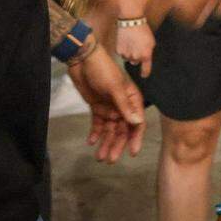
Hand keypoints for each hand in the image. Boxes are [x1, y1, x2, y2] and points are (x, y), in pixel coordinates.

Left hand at [68, 41, 145, 162]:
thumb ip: (125, 106)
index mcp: (132, 99)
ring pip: (110, 130)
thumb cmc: (103, 71)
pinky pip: (98, 124)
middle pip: (122, 130)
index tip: (133, 152)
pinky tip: (91, 142)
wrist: (83, 61)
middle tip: (110, 159)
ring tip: (99, 156)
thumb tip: (137, 123)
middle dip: (117, 144)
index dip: (136, 138)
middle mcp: (123, 106)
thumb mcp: (114, 88)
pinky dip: (95, 134)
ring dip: (106, 143)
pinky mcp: (97, 108)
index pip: (137, 122)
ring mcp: (110, 107)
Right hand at [116, 23, 155, 77]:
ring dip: (129, 53)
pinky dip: (123, 49)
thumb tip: (146, 58)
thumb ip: (149, 52)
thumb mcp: (151, 42)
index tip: (144, 75)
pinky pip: (121, 54)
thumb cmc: (143, 30)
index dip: (145, 73)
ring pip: (128, 58)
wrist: (131, 21)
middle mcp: (136, 57)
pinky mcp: (119, 51)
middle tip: (137, 46)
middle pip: (135, 62)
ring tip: (131, 42)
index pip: (146, 70)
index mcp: (146, 55)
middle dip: (137, 56)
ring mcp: (127, 55)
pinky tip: (125, 41)